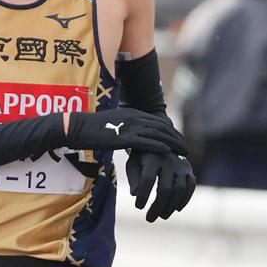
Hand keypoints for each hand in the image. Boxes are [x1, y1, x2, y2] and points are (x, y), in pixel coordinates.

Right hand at [65, 108, 187, 156]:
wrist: (79, 127)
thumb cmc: (94, 129)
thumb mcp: (114, 125)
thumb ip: (126, 128)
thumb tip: (131, 136)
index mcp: (133, 113)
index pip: (158, 122)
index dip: (171, 131)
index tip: (179, 140)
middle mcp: (135, 117)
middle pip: (162, 127)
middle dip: (177, 138)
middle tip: (186, 148)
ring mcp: (131, 126)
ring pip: (159, 134)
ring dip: (173, 143)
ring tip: (183, 152)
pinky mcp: (125, 137)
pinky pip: (146, 142)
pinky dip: (160, 147)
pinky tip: (169, 153)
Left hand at [126, 149, 196, 221]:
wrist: (158, 143)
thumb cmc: (141, 158)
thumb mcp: (133, 165)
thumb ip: (134, 178)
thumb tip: (135, 194)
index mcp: (152, 158)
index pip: (148, 179)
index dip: (143, 195)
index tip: (138, 207)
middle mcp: (168, 160)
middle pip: (165, 188)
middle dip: (157, 207)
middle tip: (149, 219)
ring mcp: (180, 165)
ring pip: (179, 189)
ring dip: (171, 206)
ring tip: (162, 216)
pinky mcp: (188, 170)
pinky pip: (190, 186)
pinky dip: (185, 199)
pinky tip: (177, 209)